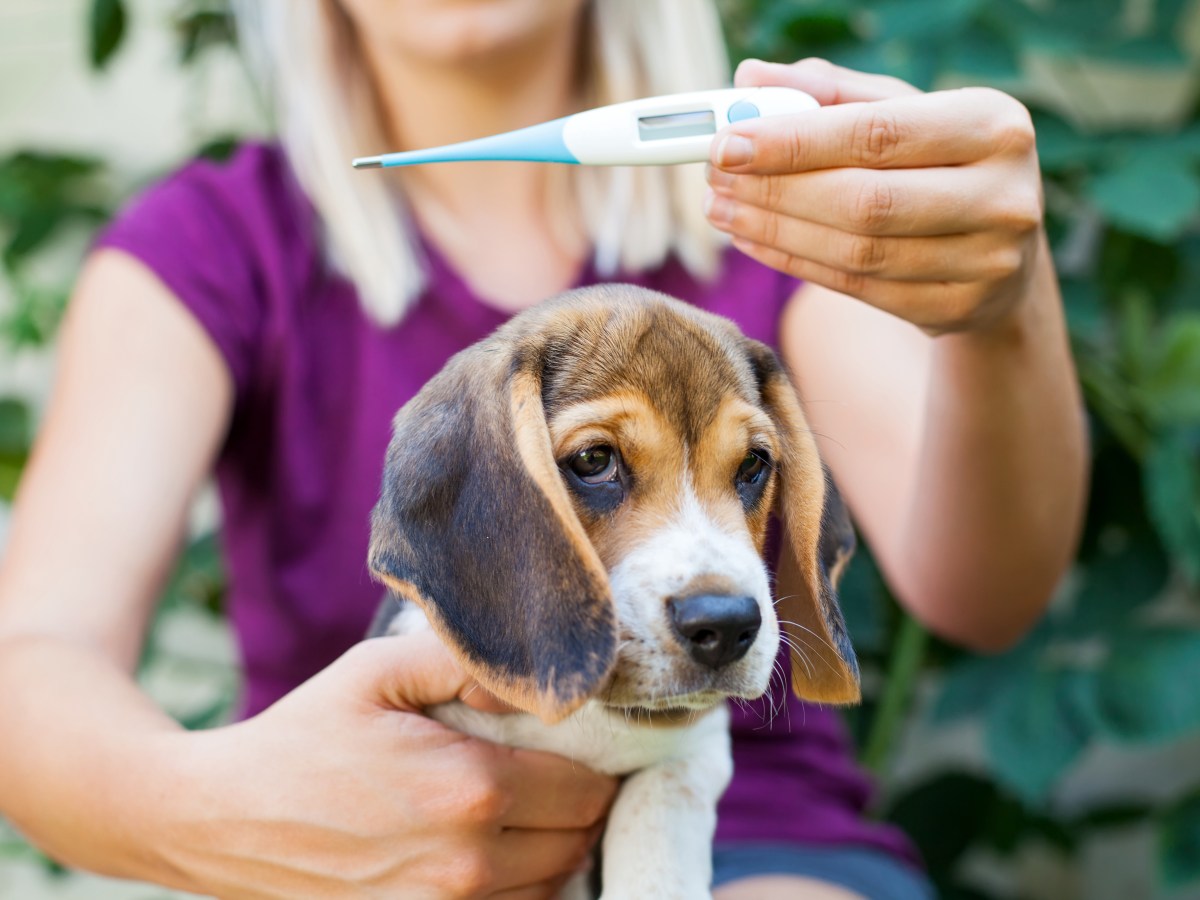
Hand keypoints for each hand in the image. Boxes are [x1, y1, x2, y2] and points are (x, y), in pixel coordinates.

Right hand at [149, 631, 615, 898]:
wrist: (223, 820)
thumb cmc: (305, 735)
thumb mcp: (378, 670)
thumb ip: (467, 661)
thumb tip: (542, 684)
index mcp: (470, 790)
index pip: (587, 788)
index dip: (593, 761)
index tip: (573, 742)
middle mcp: (467, 867)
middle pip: (579, 839)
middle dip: (580, 802)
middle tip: (553, 769)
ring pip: (553, 885)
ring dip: (554, 846)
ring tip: (526, 807)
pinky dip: (520, 886)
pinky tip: (493, 849)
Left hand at [704, 58, 1044, 334]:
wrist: (1003, 253)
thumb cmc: (940, 164)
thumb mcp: (902, 114)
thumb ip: (829, 93)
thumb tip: (748, 79)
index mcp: (993, 125)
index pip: (877, 133)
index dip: (794, 141)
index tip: (727, 142)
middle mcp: (1002, 194)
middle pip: (864, 200)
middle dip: (775, 190)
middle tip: (716, 178)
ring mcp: (986, 261)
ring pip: (855, 251)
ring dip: (774, 231)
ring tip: (723, 209)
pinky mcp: (958, 308)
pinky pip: (856, 288)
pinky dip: (795, 263)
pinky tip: (754, 241)